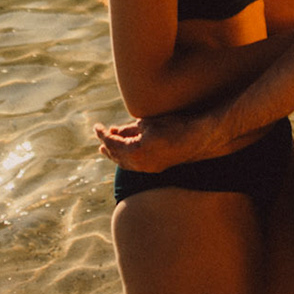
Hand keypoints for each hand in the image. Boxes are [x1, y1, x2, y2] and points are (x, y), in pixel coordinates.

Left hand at [94, 110, 223, 173]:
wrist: (197, 139)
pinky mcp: (154, 169)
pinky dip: (125, 159)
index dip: (102, 134)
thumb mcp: (148, 123)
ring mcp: (147, 169)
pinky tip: (124, 153)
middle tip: (100, 136)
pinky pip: (133, 166)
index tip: (96, 126)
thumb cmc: (174, 126)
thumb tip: (114, 131)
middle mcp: (139, 164)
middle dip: (106, 146)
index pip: (112, 142)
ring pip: (124, 164)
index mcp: (136, 150)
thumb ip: (129, 129)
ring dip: (114, 155)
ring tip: (105, 148)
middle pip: (116, 156)